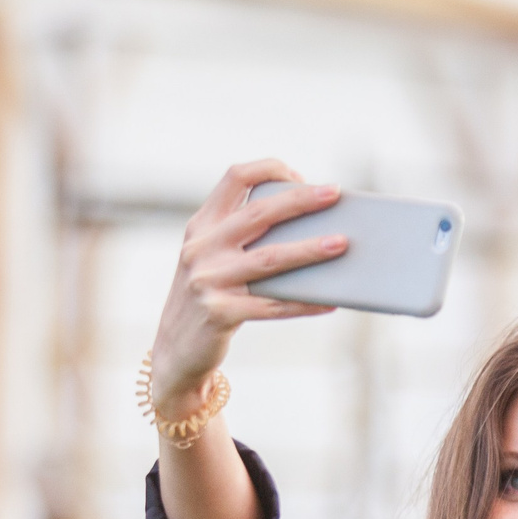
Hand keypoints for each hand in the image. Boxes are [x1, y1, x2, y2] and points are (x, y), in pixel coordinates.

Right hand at [145, 160, 346, 415]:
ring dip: (310, 250)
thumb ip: (244, 238)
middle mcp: (202, 248)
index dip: (269, 170)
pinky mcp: (219, 313)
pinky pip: (273, 306)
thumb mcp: (213, 258)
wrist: (175, 348)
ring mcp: (208, 280)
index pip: (235, 178)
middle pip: (258, 214)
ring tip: (342, 244)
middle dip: (300, 201)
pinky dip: (304, 303)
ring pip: (270, 259)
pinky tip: (330, 301)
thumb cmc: (211, 296)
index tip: (301, 177)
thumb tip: (313, 226)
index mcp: (202, 225)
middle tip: (334, 193)